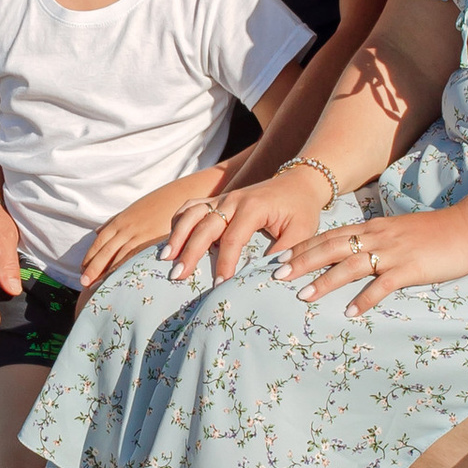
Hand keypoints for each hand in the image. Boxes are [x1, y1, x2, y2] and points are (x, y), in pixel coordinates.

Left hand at [81, 165, 222, 286]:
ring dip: (108, 272)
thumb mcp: (134, 209)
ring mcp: (142, 235)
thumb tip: (96, 232)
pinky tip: (123, 281)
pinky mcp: (156, 242)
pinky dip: (128, 270)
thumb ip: (115, 221)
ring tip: (98, 287)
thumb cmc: (160, 203)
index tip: (83, 269)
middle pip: (106, 251)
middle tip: (84, 283)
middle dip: (94, 268)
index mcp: (122, 220)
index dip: (91, 256)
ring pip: (120, 257)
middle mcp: (129, 227)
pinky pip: (139, 258)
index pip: (101, 240)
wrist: (185, 194)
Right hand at [162, 169, 323, 279]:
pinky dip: (178, 221)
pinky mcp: (217, 200)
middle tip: (178, 276)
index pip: (232, 238)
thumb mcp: (302, 231)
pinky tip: (171, 240)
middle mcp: (233, 200)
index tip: (219, 284)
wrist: (299, 182)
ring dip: (176, 234)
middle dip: (189, 252)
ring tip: (165, 257)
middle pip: (204, 226)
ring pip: (191, 212)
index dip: (224, 263)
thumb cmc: (301, 210)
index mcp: (253, 207)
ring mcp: (222, 198)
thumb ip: (285, 252)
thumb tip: (269, 275)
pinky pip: (191, 207)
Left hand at [278, 206, 467, 311]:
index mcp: (374, 228)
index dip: (304, 246)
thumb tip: (360, 255)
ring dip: (325, 281)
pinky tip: (350, 312)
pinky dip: (364, 299)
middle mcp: (378, 237)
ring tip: (304, 296)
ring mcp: (394, 252)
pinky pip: (382, 285)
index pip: (331, 235)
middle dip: (303, 261)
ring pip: (351, 265)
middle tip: (278, 276)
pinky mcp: (410, 268)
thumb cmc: (437, 233)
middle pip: (332, 247)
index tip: (282, 258)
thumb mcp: (401, 231)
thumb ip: (380, 241)